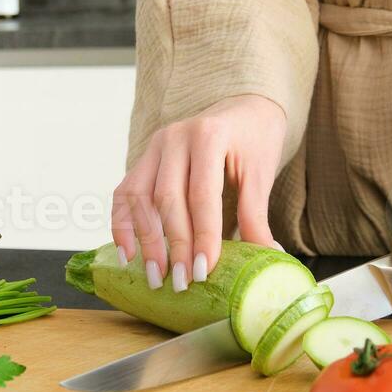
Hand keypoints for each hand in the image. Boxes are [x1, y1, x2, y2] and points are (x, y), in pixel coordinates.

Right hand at [112, 94, 285, 292]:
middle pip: (167, 198)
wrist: (242, 109)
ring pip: (139, 197)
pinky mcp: (144, 158)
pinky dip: (123, 224)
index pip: (202, 193)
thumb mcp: (261, 174)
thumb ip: (256, 216)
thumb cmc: (254, 141)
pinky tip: (130, 254)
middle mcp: (175, 137)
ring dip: (145, 240)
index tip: (204, 270)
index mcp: (209, 135)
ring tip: (156, 276)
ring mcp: (154, 146)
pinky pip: (124, 193)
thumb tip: (268, 260)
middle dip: (174, 244)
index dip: (202, 235)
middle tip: (181, 282)